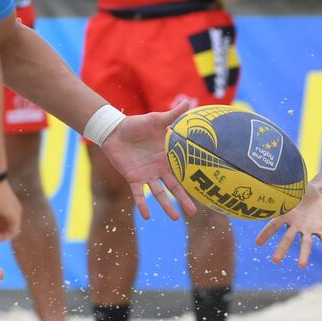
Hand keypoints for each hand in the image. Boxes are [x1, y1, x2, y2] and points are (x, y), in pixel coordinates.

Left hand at [100, 98, 197, 219]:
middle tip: (194, 213)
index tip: (205, 190)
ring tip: (176, 218)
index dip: (194, 181)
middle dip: (184, 200)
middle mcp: (159, 169)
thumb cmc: (137, 124)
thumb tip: (190, 102)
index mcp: (168, 158)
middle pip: (174, 188)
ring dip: (167, 206)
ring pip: (159, 194)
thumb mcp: (157, 120)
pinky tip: (147, 216)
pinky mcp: (133, 178)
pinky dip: (143, 205)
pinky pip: (139, 194)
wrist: (115, 130)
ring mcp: (146, 175)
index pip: (183, 172)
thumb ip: (173, 115)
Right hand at [254, 185, 321, 266]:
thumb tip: (273, 173)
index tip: (258, 243)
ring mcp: (308, 229)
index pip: (273, 225)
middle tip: (275, 261)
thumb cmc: (301, 192)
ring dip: (304, 254)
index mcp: (285, 216)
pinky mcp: (321, 229)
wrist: (318, 196)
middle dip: (282, 249)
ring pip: (306, 243)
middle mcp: (295, 226)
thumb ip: (284, 184)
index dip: (266, 233)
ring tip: (301, 265)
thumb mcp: (293, 186)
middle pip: (287, 238)